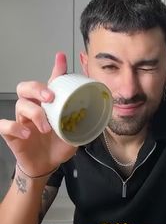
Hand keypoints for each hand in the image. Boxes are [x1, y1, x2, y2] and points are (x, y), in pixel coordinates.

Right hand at [0, 52, 76, 176]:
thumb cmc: (57, 147)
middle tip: (50, 98)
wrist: (46, 166)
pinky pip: (5, 125)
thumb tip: (97, 112)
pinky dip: (15, 127)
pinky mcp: (12, 134)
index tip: (62, 57)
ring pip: (20, 104)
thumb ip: (81, 122)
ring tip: (46, 128)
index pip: (50, 83)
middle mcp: (33, 109)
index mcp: (48, 106)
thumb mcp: (73, 134)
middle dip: (38, 88)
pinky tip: (27, 134)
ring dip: (35, 114)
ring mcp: (21, 120)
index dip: (56, 69)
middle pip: (26, 87)